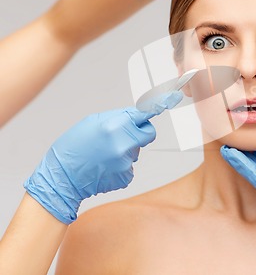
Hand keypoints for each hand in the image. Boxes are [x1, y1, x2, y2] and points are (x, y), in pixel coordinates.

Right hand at [23, 91, 182, 223]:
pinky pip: (130, 166)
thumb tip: (137, 114)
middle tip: (122, 136)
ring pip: (137, 151)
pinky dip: (120, 166)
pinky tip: (104, 167)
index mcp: (115, 126)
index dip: (160, 106)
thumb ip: (118, 117)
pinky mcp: (125, 176)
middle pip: (148, 134)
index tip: (174, 97)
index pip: (144, 116)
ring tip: (103, 154)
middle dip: (140, 133)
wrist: (62, 178)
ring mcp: (126, 162)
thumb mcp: (92, 122)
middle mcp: (124, 144)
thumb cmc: (73, 147)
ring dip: (126, 151)